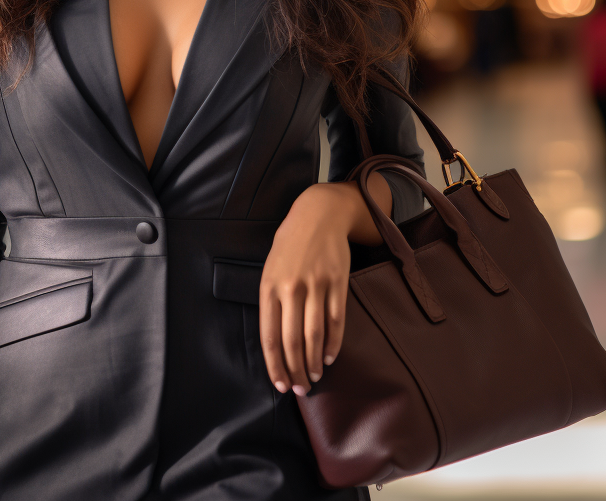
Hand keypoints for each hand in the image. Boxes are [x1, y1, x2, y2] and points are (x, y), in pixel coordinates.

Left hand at [259, 177, 391, 396]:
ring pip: (314, 335)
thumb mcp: (270, 269)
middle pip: (292, 342)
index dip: (275, 366)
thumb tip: (276, 342)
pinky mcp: (337, 283)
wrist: (318, 215)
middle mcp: (290, 288)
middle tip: (300, 390)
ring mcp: (315, 285)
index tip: (280, 385)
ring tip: (314, 377)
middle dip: (296, 371)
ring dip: (314, 362)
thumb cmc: (290, 245)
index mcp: (269, 287)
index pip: (269, 337)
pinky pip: (336, 321)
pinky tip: (329, 357)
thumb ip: (271, 302)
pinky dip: (333, 344)